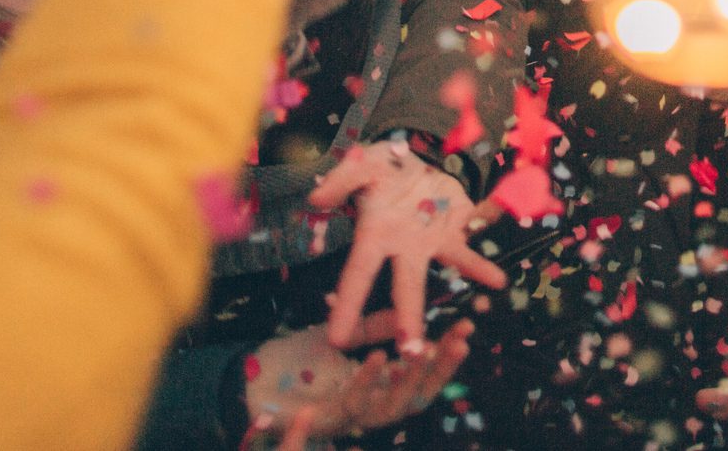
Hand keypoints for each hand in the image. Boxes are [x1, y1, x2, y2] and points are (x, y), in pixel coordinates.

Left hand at [248, 312, 472, 445]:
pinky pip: (355, 402)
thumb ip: (377, 327)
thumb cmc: (302, 364)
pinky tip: (379, 356)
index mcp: (383, 390)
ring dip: (413, 379)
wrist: (258, 387)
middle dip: (443, 369)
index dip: (449, 355)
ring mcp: (356, 417)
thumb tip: (408, 309)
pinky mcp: (332, 419)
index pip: (427, 374)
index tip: (468, 328)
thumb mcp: (347, 338)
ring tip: (424, 349)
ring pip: (394, 406)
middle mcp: (376, 407)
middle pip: (421, 394)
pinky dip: (368, 380)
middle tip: (461, 342)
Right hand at [307, 142, 506, 351]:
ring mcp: (433, 242)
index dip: (347, 306)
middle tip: (410, 353)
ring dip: (455, 292)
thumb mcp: (360, 165)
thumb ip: (342, 179)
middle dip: (407, 320)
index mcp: (375, 236)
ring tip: (470, 322)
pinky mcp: (457, 229)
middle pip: (406, 287)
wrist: (413, 159)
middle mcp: (404, 247)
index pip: (358, 275)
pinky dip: (484, 258)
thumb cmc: (380, 169)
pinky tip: (499, 278)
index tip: (337, 339)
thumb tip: (317, 199)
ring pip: (444, 272)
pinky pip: (472, 243)